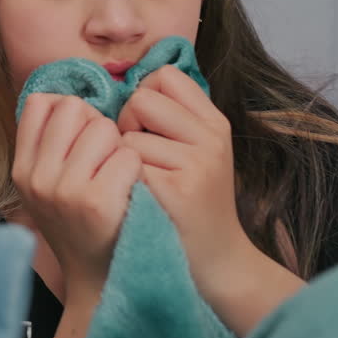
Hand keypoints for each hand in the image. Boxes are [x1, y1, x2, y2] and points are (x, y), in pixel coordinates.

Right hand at [12, 94, 140, 303]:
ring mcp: (64, 190)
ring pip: (103, 128)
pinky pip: (127, 155)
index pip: (40, 103)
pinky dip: (136, 170)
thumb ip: (48, 145)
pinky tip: (130, 192)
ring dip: (119, 148)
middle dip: (97, 127)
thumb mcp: (47, 187)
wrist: (101, 282)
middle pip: (74, 108)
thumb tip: (69, 98)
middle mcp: (36, 178)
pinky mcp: (97, 202)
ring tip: (117, 178)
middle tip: (104, 160)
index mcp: (21, 170)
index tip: (82, 137)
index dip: (69, 112)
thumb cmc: (82, 226)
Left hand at [116, 65, 248, 287]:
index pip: (165, 76)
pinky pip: (126, 167)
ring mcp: (196, 164)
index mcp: (214, 123)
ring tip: (142, 182)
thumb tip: (127, 83)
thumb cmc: (191, 202)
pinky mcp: (176, 191)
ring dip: (122, 159)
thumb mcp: (196, 151)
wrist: (216, 261)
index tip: (145, 126)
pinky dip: (123, 183)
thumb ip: (171, 117)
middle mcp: (211, 138)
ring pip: (127, 137)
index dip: (143, 96)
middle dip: (126, 125)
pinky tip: (140, 200)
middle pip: (139, 100)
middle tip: (138, 158)